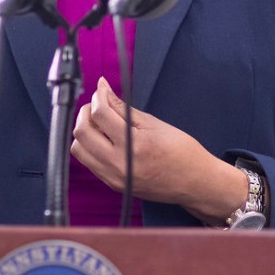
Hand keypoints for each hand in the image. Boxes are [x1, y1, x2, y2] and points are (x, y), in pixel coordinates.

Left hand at [70, 77, 247, 223]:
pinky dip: (91, 147)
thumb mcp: (154, 123)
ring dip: (85, 131)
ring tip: (101, 123)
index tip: (102, 89)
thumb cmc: (182, 152)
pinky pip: (89, 162)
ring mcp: (115, 178)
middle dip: (86, 112)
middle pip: (81, 132)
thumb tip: (105, 91)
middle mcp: (120, 164)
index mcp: (133, 145)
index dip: (98, 96)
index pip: (100, 114)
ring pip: (79, 149)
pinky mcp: (114, 185)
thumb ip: (123, 108)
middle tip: (98, 105)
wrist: (195, 183)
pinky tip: (106, 139)